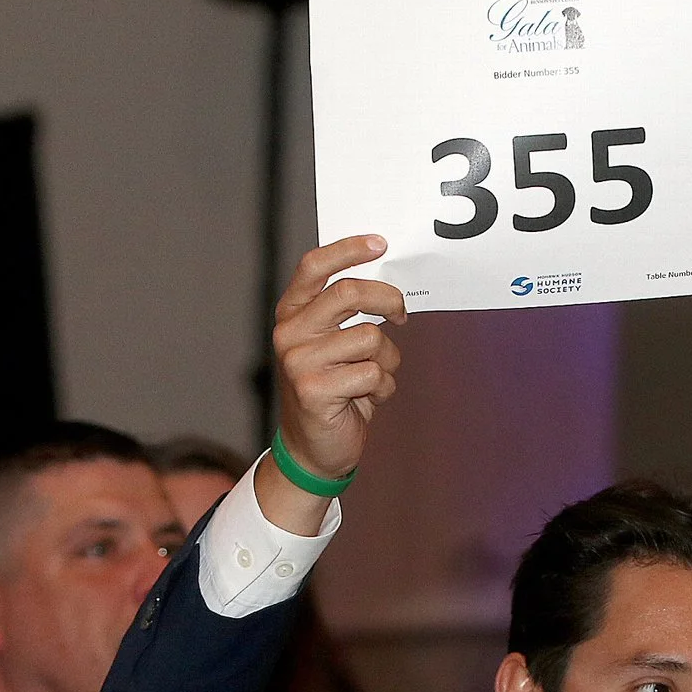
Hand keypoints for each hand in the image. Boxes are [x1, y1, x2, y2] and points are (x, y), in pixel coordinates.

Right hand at [271, 235, 406, 481]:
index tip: (381, 243)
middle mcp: (290, 333)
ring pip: (370, 338)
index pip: (315, 267)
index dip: (349, 249)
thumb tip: (386, 283)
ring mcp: (298, 362)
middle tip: (401, 314)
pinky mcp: (313, 390)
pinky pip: (372, 374)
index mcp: (292, 313)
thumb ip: (347, 313)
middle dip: (387, 300)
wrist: (314, 448)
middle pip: (348, 294)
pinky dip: (382, 387)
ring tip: (374, 378)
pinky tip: (366, 399)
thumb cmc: (333, 390)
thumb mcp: (334, 344)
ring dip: (388, 360)